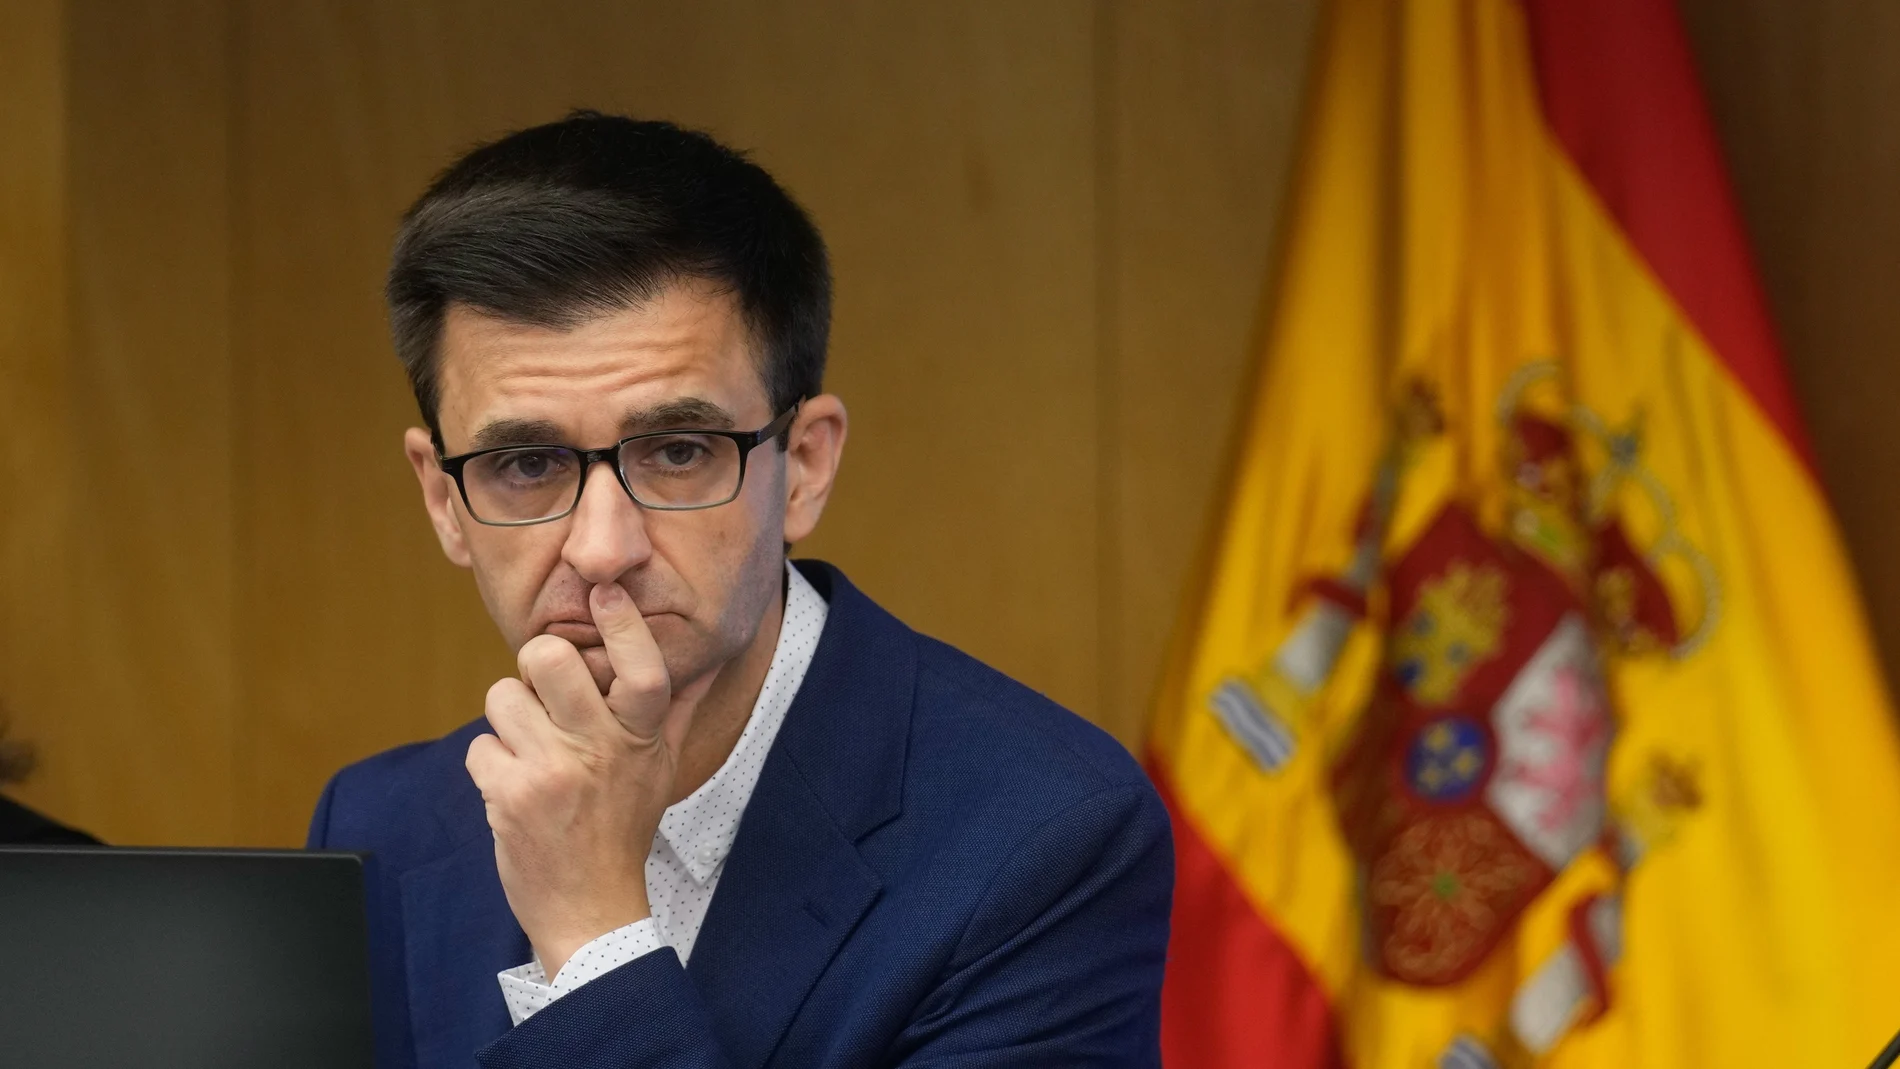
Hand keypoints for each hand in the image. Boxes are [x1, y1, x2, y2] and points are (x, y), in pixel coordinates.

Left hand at [465, 581, 711, 978]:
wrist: (592, 908)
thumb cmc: (626, 829)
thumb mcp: (661, 769)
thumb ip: (674, 713)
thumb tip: (706, 664)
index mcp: (639, 737)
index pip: (641, 668)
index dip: (622, 623)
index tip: (605, 592)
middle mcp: (600, 748)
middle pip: (547, 658)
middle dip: (535, 663)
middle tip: (543, 689)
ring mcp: (552, 771)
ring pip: (501, 697)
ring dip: (508, 720)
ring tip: (529, 748)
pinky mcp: (510, 796)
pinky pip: (479, 747)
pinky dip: (490, 766)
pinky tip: (513, 787)